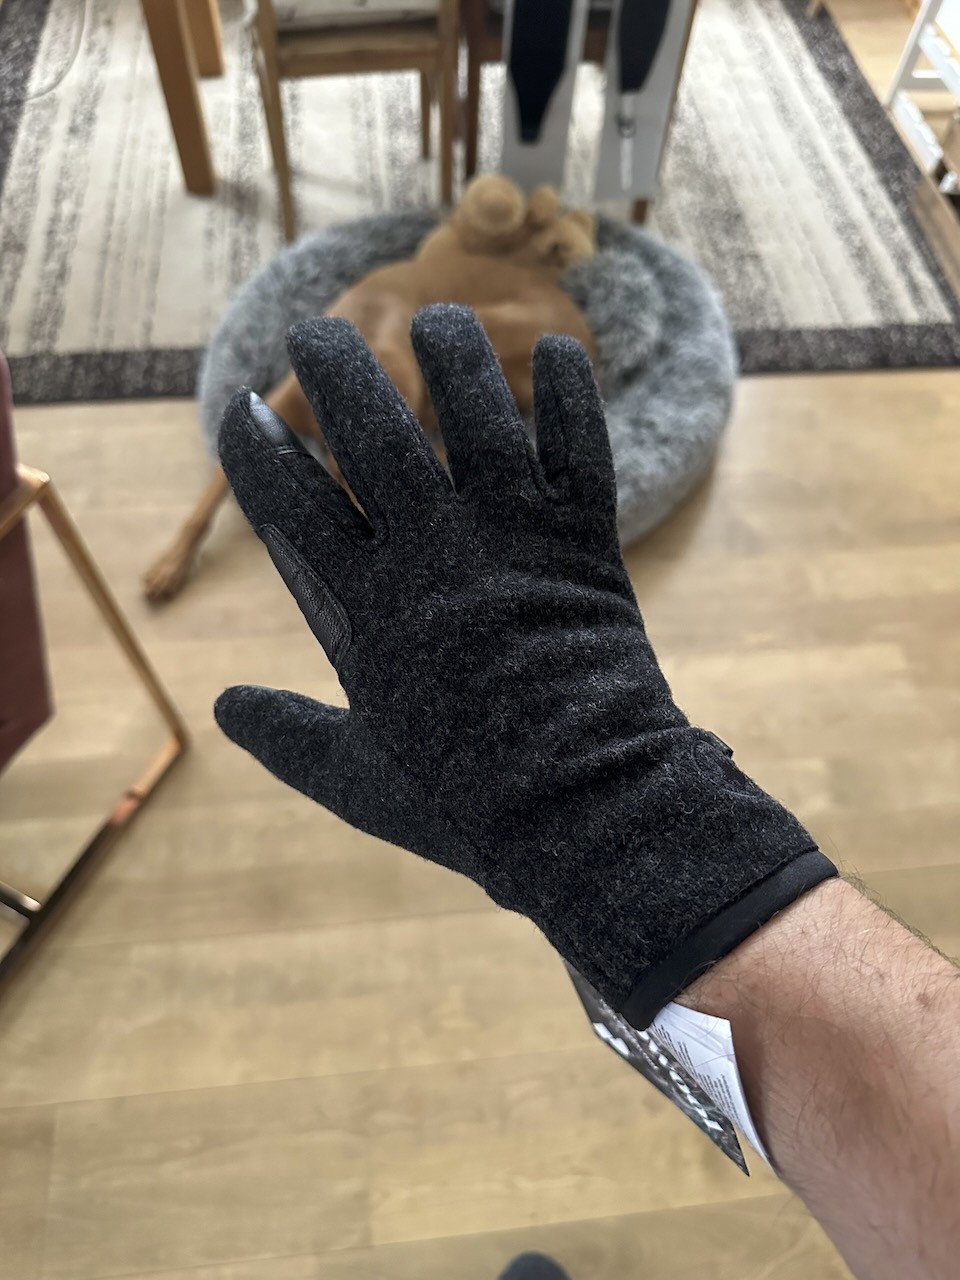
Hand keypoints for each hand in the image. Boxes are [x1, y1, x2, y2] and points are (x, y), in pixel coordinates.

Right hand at [214, 305, 834, 1026]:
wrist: (584, 812)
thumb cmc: (463, 803)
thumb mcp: (356, 779)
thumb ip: (286, 736)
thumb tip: (223, 709)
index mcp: (364, 608)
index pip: (293, 504)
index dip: (261, 448)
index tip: (241, 406)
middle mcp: (430, 554)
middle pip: (372, 435)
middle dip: (337, 371)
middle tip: (318, 325)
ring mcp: (509, 541)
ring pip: (476, 420)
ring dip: (453, 358)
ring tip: (437, 316)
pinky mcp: (582, 544)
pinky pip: (579, 453)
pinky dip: (572, 400)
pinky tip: (563, 354)